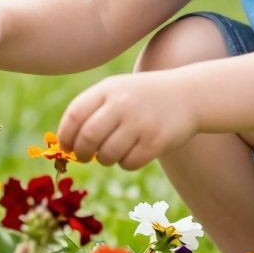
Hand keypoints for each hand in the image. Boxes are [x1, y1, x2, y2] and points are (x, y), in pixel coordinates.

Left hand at [57, 72, 197, 170]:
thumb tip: (66, 145)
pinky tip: (134, 151)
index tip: (66, 147)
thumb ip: (91, 110)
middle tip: (84, 156)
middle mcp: (123, 104)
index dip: (65, 136)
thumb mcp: (117, 91)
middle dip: (81, 153)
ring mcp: (140, 123)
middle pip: (87, 138)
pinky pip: (128, 163)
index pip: (74, 116)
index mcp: (108, 89)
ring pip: (107, 155)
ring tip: (113, 151)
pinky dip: (126, 163)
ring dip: (105, 159)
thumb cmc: (142, 97)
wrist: (189, 95)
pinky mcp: (156, 141)